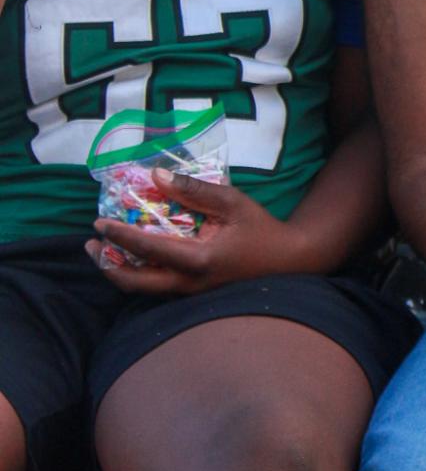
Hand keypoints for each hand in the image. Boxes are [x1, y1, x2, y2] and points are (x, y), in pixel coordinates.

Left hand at [88, 173, 312, 295]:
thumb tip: (157, 176)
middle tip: (90, 244)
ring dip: (119, 271)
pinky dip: (138, 272)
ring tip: (102, 251)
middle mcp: (189, 283)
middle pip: (134, 283)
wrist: (290, 262)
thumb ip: (194, 190)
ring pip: (143, 288)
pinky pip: (157, 286)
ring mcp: (191, 293)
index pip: (147, 248)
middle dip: (106, 264)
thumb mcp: (233, 202)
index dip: (119, 235)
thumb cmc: (262, 229)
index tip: (98, 222)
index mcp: (199, 260)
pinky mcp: (194, 294)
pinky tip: (132, 257)